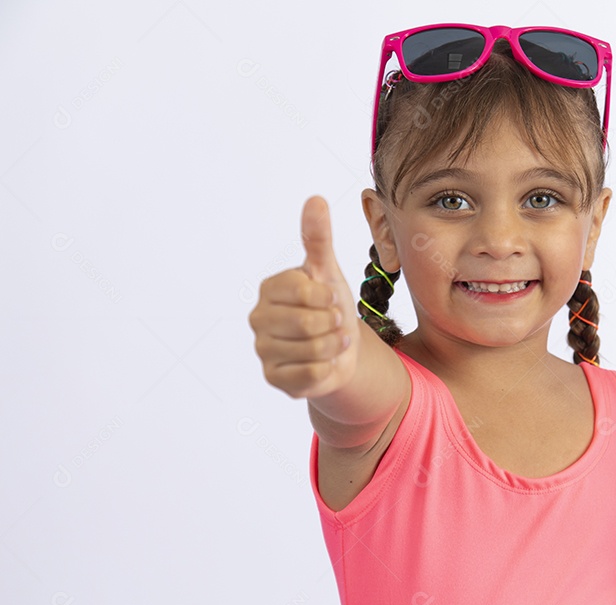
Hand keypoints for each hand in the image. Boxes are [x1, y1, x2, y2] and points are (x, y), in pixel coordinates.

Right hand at [248, 196, 360, 397]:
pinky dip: (327, 369)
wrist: (341, 349)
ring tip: (331, 341)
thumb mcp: (328, 272)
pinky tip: (324, 362)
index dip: (328, 297)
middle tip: (334, 323)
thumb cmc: (330, 306)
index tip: (331, 299)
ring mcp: (263, 350)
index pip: (304, 291)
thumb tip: (315, 199)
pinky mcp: (273, 378)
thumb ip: (318, 238)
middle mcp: (259, 319)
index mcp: (270, 289)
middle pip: (309, 323)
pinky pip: (311, 375)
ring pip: (312, 350)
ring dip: (333, 346)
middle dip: (334, 324)